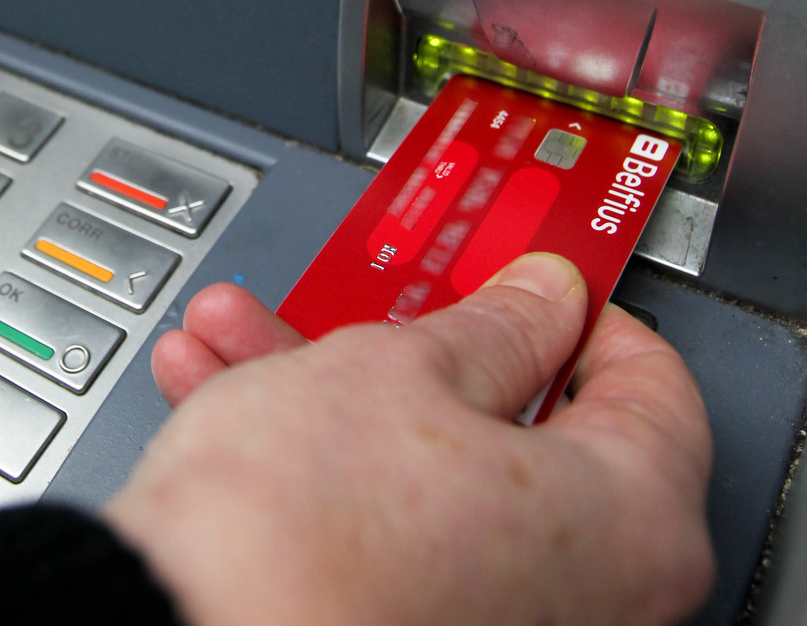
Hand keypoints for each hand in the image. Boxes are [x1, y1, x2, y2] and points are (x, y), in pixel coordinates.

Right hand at [106, 253, 713, 624]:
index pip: (648, 385)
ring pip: (422, 473)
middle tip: (363, 309)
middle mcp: (582, 599)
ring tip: (244, 342)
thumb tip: (539, 303)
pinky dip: (317, 467)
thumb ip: (493, 326)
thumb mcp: (398, 370)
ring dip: (331, 395)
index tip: (519, 284)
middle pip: (509, 429)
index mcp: (630, 524)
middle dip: (401, 347)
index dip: (573, 311)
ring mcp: (487, 625)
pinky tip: (229, 404)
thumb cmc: (298, 532)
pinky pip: (378, 528)